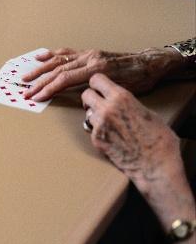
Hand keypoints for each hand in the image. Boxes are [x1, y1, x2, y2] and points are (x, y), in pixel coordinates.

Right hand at [23, 47, 184, 101]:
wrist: (149, 64)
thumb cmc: (138, 80)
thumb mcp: (119, 91)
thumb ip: (97, 94)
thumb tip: (82, 103)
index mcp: (95, 69)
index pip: (64, 79)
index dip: (48, 89)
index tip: (36, 97)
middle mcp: (89, 59)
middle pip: (57, 70)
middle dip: (39, 82)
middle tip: (25, 92)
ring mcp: (88, 54)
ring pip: (58, 60)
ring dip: (40, 69)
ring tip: (25, 76)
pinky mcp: (89, 53)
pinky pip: (66, 53)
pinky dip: (51, 54)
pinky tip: (40, 56)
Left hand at [81, 74, 183, 190]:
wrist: (156, 164)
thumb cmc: (158, 139)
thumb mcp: (147, 111)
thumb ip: (128, 103)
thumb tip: (120, 100)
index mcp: (121, 97)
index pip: (96, 79)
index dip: (97, 84)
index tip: (99, 89)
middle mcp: (107, 108)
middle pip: (86, 94)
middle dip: (91, 99)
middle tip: (98, 105)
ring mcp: (99, 124)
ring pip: (87, 113)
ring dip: (94, 116)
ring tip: (108, 123)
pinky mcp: (96, 139)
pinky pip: (90, 129)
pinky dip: (97, 132)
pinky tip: (111, 137)